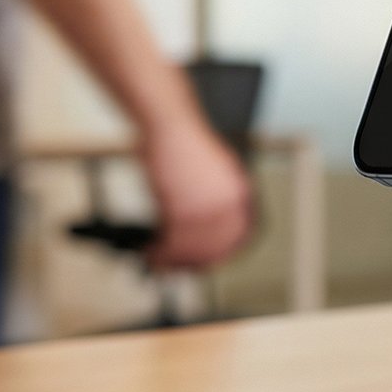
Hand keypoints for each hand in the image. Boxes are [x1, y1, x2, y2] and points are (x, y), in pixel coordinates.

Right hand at [140, 116, 255, 270]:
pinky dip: (159, 252)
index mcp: (242, 193)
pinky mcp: (185, 210)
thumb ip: (214, 202)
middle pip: (215, 248)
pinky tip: (148, 251)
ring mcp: (210, 208)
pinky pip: (173, 243)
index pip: (240, 237)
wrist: (169, 124)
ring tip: (155, 260)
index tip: (203, 262)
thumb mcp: (211, 173)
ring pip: (192, 249)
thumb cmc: (182, 144)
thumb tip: (202, 232)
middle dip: (192, 262)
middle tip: (172, 267)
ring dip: (171, 260)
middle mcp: (232, 204)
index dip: (220, 254)